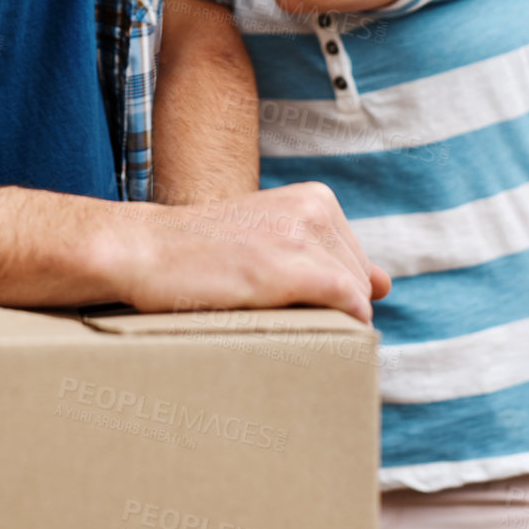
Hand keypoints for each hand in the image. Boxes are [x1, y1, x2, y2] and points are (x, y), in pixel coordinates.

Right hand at [109, 180, 391, 323]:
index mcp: (316, 198)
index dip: (324, 294)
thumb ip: (331, 257)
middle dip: (328, 309)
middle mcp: (317, 208)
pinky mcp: (293, 267)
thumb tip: (385, 285)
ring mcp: (305, 235)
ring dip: (323, 322)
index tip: (280, 298)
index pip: (357, 268)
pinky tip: (292, 329)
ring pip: (354, 301)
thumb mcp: (270, 239)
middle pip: (360, 286)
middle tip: (268, 308)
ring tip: (265, 312)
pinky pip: (348, 309)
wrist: (143, 249)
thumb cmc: (200, 252)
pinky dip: (333, 330)